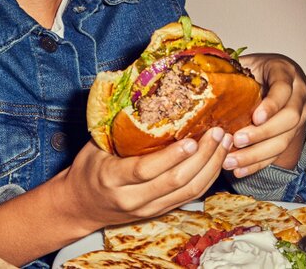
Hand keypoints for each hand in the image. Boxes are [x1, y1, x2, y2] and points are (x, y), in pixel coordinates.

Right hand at [60, 127, 233, 232]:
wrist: (81, 206)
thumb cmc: (88, 169)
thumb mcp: (95, 146)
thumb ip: (118, 128)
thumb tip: (142, 93)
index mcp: (112, 178)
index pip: (146, 170)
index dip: (172, 156)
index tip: (191, 138)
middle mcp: (132, 198)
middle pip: (175, 182)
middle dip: (202, 157)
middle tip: (218, 133)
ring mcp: (148, 209)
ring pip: (188, 192)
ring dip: (211, 167)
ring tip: (224, 143)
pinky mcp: (160, 212)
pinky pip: (190, 197)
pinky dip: (207, 178)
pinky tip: (217, 159)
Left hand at [223, 53, 305, 177]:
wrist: (272, 77)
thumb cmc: (255, 69)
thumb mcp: (246, 61)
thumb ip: (231, 65)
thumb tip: (202, 72)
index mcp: (286, 73)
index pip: (283, 89)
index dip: (272, 105)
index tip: (256, 117)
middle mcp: (298, 96)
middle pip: (289, 119)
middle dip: (263, 133)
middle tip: (237, 140)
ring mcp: (298, 117)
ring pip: (284, 140)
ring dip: (257, 154)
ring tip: (232, 161)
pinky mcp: (291, 135)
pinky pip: (277, 154)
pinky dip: (258, 164)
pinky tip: (240, 170)